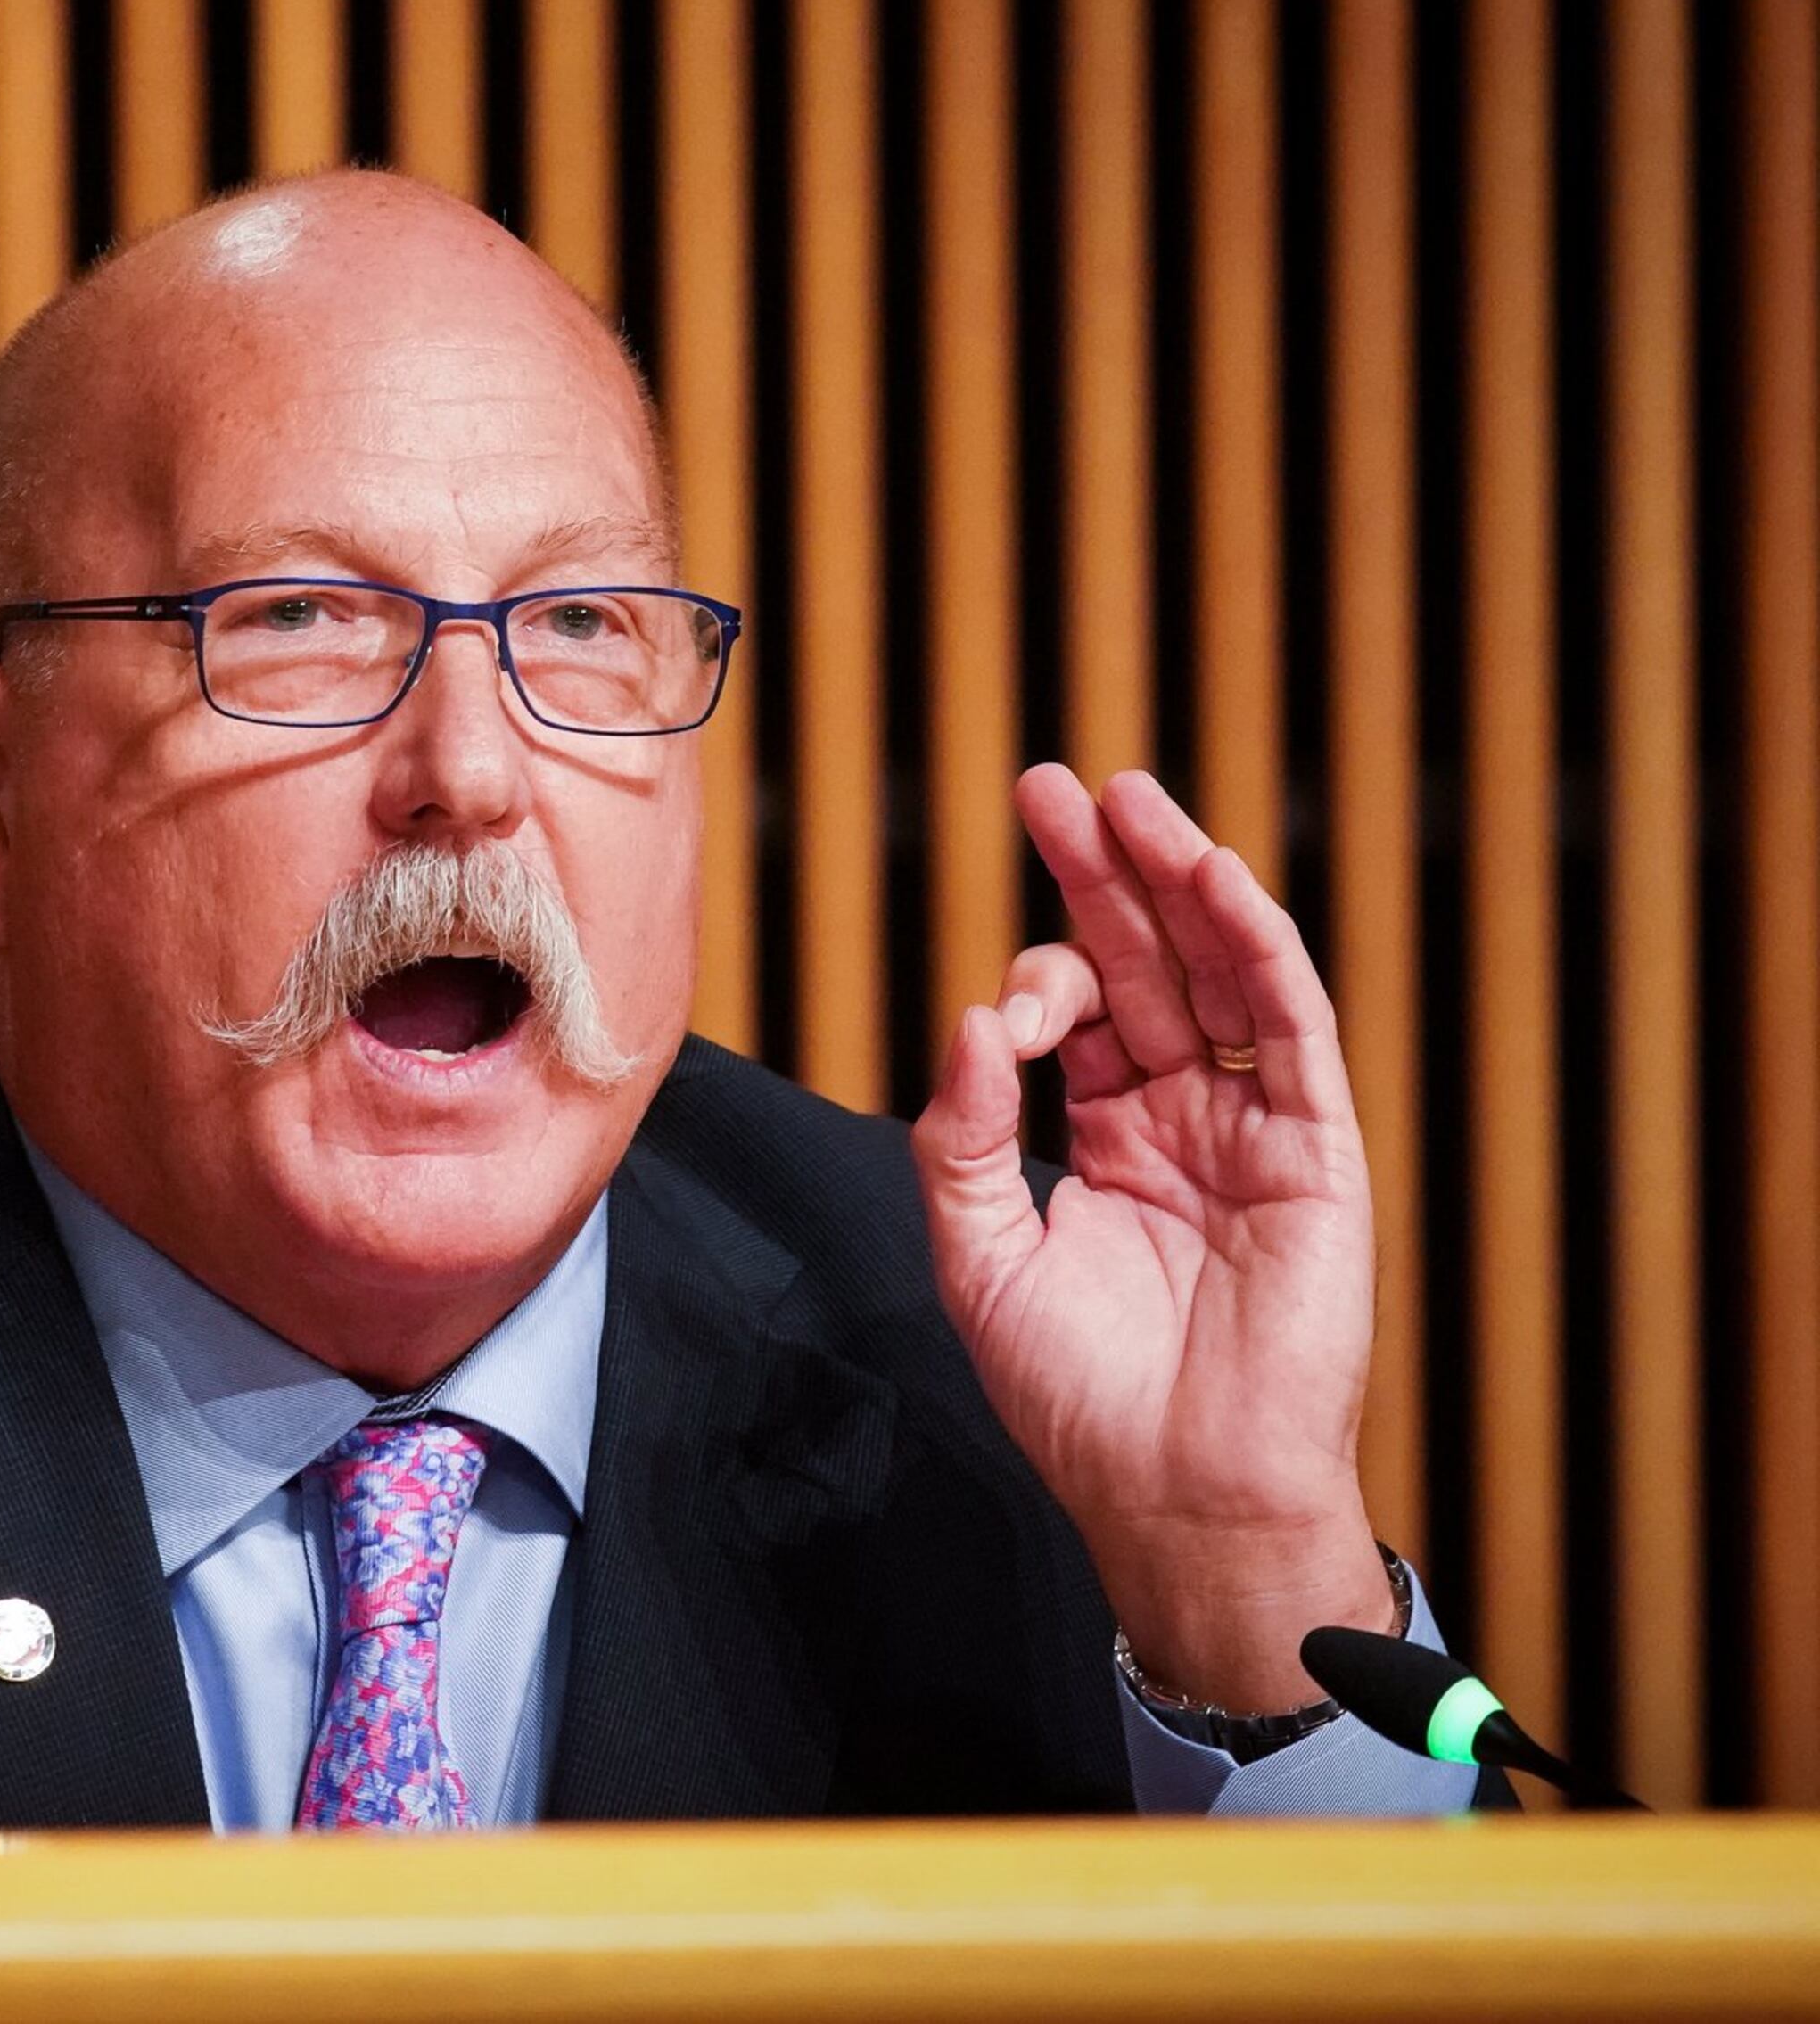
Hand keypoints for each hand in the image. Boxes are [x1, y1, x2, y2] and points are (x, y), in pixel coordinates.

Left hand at [909, 766, 1394, 1713]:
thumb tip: (967, 1024)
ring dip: (1178, 882)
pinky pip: (1291, 1032)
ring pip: (1220, 976)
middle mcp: (1182, 1121)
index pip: (1076, 1018)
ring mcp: (1253, 1132)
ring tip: (1127, 798)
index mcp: (1106, 1143)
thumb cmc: (1076, 1393)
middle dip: (1099, 876)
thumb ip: (961, 1139)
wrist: (1173, 1490)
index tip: (997, 1020)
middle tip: (1051, 786)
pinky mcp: (1316, 1154)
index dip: (1034, 987)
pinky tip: (1213, 879)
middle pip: (1146, 967)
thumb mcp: (978, 1256)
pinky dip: (1257, 950)